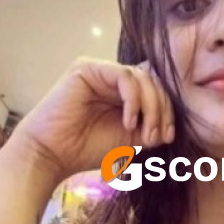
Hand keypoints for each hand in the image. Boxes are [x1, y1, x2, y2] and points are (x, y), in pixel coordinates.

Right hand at [7, 57, 174, 185]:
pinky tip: (129, 121)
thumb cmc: (86, 149)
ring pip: (142, 78)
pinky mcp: (88, 68)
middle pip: (153, 82)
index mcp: (123, 93)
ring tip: (144, 132)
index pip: (156, 91)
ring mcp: (101, 71)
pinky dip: (134, 99)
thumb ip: (149, 128)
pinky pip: (125, 76)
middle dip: (162, 110)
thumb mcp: (129, 140)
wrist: (53, 155)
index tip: (167, 136)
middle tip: (156, 136)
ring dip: (151, 107)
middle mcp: (112, 79)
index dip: (168, 111)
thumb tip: (170, 127)